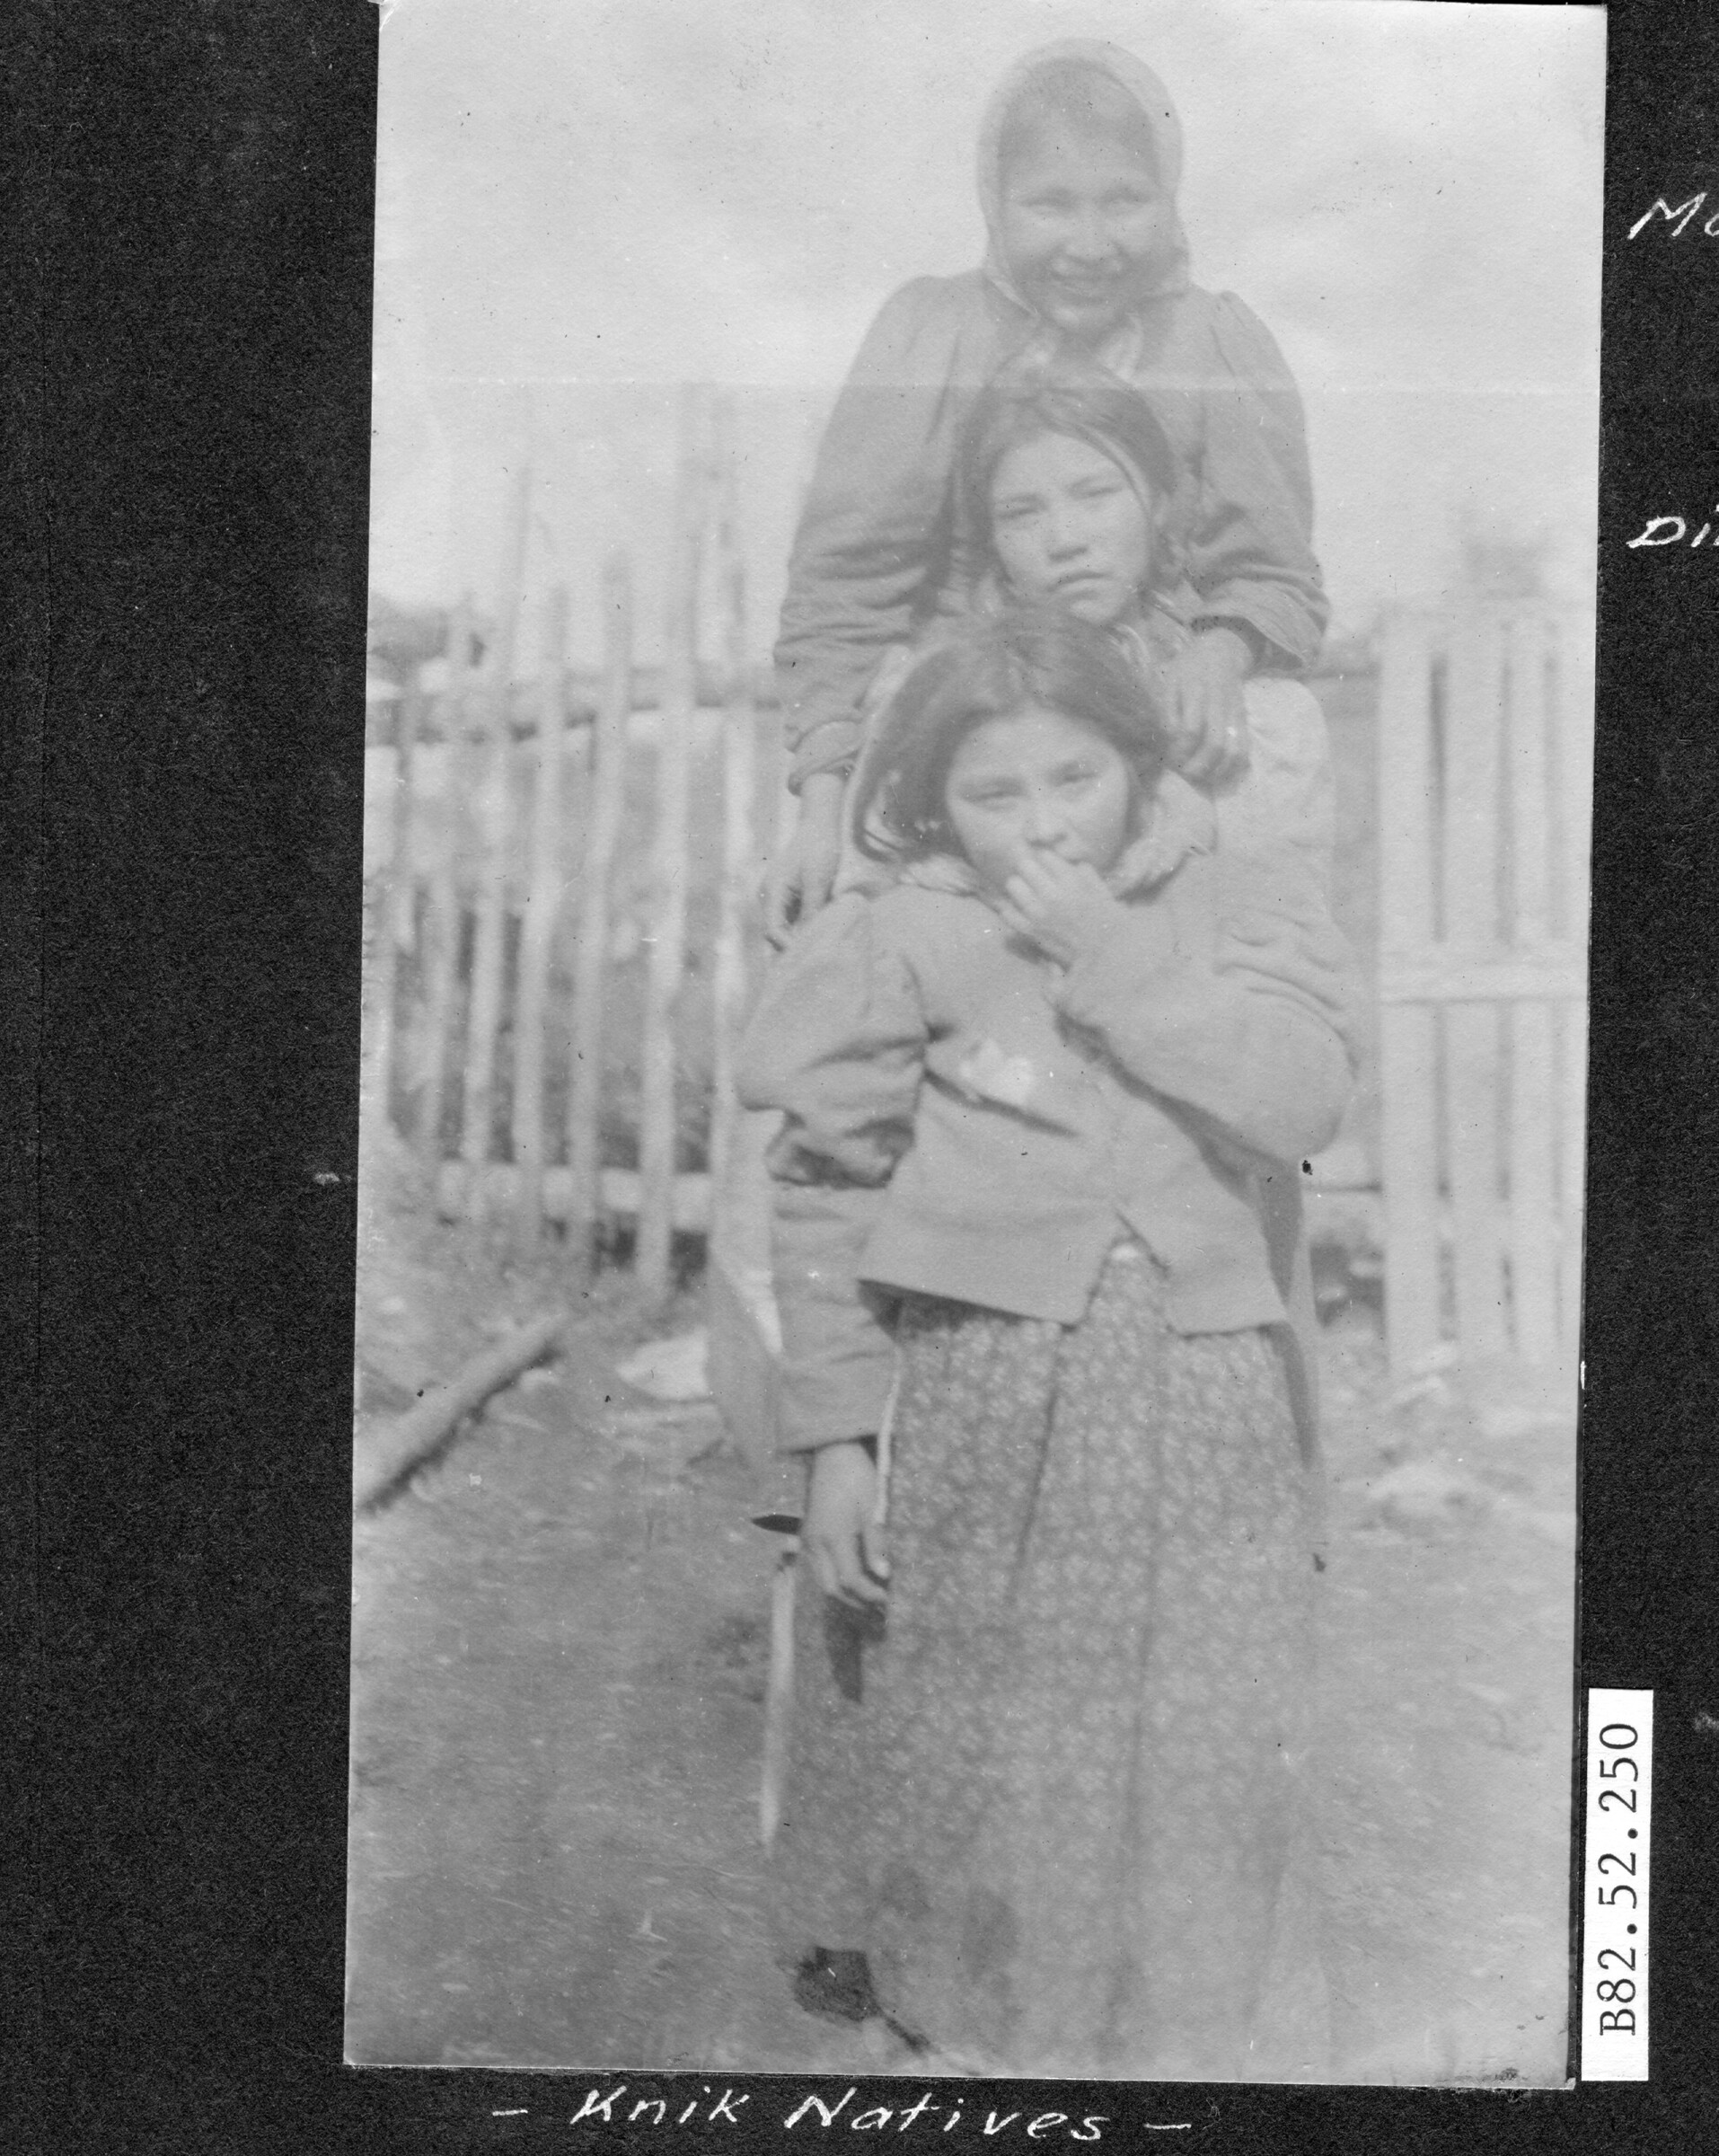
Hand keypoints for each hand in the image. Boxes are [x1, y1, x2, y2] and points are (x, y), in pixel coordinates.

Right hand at [764, 775, 844, 947]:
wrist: (819, 827)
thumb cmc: (818, 851)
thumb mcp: (818, 882)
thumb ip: (811, 911)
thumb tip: (808, 939)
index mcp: (772, 892)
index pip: (772, 929)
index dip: (787, 947)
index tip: (807, 958)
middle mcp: (770, 896)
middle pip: (775, 932)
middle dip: (791, 947)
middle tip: (811, 963)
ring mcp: (778, 896)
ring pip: (784, 927)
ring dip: (798, 938)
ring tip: (816, 952)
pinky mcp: (789, 896)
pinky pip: (793, 918)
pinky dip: (804, 927)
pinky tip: (820, 935)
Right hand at [803, 1440, 888, 1607]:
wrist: (832, 1455)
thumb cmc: (857, 1477)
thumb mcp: (873, 1508)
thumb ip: (876, 1543)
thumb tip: (883, 1575)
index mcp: (832, 1536)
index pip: (849, 1580)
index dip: (869, 1594)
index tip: (887, 1599)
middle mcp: (815, 1543)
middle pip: (831, 1588)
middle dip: (855, 1601)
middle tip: (879, 1606)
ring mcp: (808, 1540)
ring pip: (822, 1581)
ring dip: (845, 1593)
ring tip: (869, 1596)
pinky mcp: (808, 1536)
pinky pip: (819, 1569)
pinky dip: (836, 1580)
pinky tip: (854, 1578)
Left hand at [995, 852, 1125, 968]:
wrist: (1106, 955)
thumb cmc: (1108, 922)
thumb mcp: (1101, 890)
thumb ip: (1085, 872)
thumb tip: (1070, 862)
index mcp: (1072, 881)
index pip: (1045, 854)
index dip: (1047, 860)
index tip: (1050, 868)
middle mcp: (1053, 893)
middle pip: (1024, 865)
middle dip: (1030, 870)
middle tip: (1035, 879)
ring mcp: (1039, 912)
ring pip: (1012, 884)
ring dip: (1020, 888)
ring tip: (1027, 895)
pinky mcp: (1030, 931)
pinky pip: (1007, 912)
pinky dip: (1012, 911)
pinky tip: (1022, 913)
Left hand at [1165, 628, 1251, 784]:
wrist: (1221, 653)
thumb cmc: (1187, 669)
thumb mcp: (1169, 681)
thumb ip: (1166, 709)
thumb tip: (1164, 740)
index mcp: (1196, 690)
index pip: (1190, 729)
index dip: (1179, 750)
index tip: (1168, 758)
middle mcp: (1219, 703)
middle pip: (1214, 744)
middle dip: (1197, 766)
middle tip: (1183, 772)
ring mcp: (1235, 713)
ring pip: (1233, 750)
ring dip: (1216, 771)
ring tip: (1199, 777)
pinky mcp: (1243, 721)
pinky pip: (1243, 749)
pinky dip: (1232, 767)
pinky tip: (1216, 774)